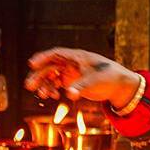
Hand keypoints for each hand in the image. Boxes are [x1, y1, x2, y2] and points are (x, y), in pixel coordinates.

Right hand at [24, 47, 140, 108]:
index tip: (32, 64)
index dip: (43, 57)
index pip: (56, 53)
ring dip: (44, 84)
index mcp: (77, 56)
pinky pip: (56, 84)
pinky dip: (52, 89)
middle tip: (30, 86)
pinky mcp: (72, 82)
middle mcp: (72, 63)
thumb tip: (70, 93)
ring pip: (51, 76)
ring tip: (43, 95)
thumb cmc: (110, 77)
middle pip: (50, 66)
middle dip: (39, 75)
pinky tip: (52, 96)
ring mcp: (71, 72)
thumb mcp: (95, 81)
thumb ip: (81, 86)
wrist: (119, 86)